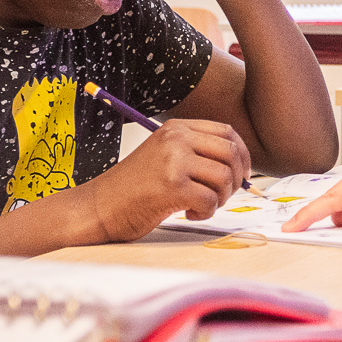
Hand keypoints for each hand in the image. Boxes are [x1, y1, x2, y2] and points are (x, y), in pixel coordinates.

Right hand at [83, 119, 253, 241]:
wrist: (98, 208)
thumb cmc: (134, 189)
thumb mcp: (166, 156)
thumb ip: (198, 153)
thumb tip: (242, 166)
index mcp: (176, 128)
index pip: (227, 132)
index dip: (242, 155)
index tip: (241, 174)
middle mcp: (175, 139)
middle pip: (231, 153)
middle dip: (236, 180)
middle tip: (222, 196)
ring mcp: (173, 161)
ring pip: (224, 178)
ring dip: (219, 199)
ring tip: (198, 205)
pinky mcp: (172, 187)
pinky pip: (211, 200)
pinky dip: (206, 212)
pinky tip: (188, 213)